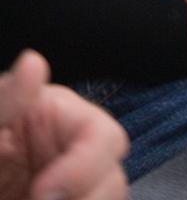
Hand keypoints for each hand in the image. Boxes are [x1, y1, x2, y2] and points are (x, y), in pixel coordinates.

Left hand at [0, 50, 127, 199]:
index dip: (85, 164)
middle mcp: (66, 154)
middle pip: (112, 175)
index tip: (43, 192)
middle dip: (88, 196)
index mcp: (54, 119)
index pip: (102, 136)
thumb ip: (5, 102)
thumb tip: (34, 63)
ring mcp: (63, 187)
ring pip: (104, 196)